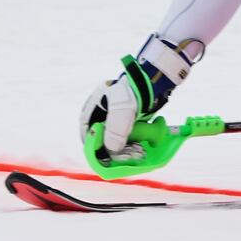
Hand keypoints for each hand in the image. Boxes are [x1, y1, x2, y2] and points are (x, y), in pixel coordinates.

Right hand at [78, 35, 200, 159]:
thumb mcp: (121, 113)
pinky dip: (133, 144)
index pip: (89, 139)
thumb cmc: (132, 94)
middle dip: (117, 151)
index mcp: (91, 113)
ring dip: (127, 149)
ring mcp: (112, 120)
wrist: (151, 82)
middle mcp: (99, 118)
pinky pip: (126, 139)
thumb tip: (112, 151)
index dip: (99, 151)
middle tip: (132, 155)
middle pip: (103, 142)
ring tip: (139, 151)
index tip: (113, 159)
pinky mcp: (125, 122)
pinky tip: (142, 146)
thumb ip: (114, 133)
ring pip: (116, 142)